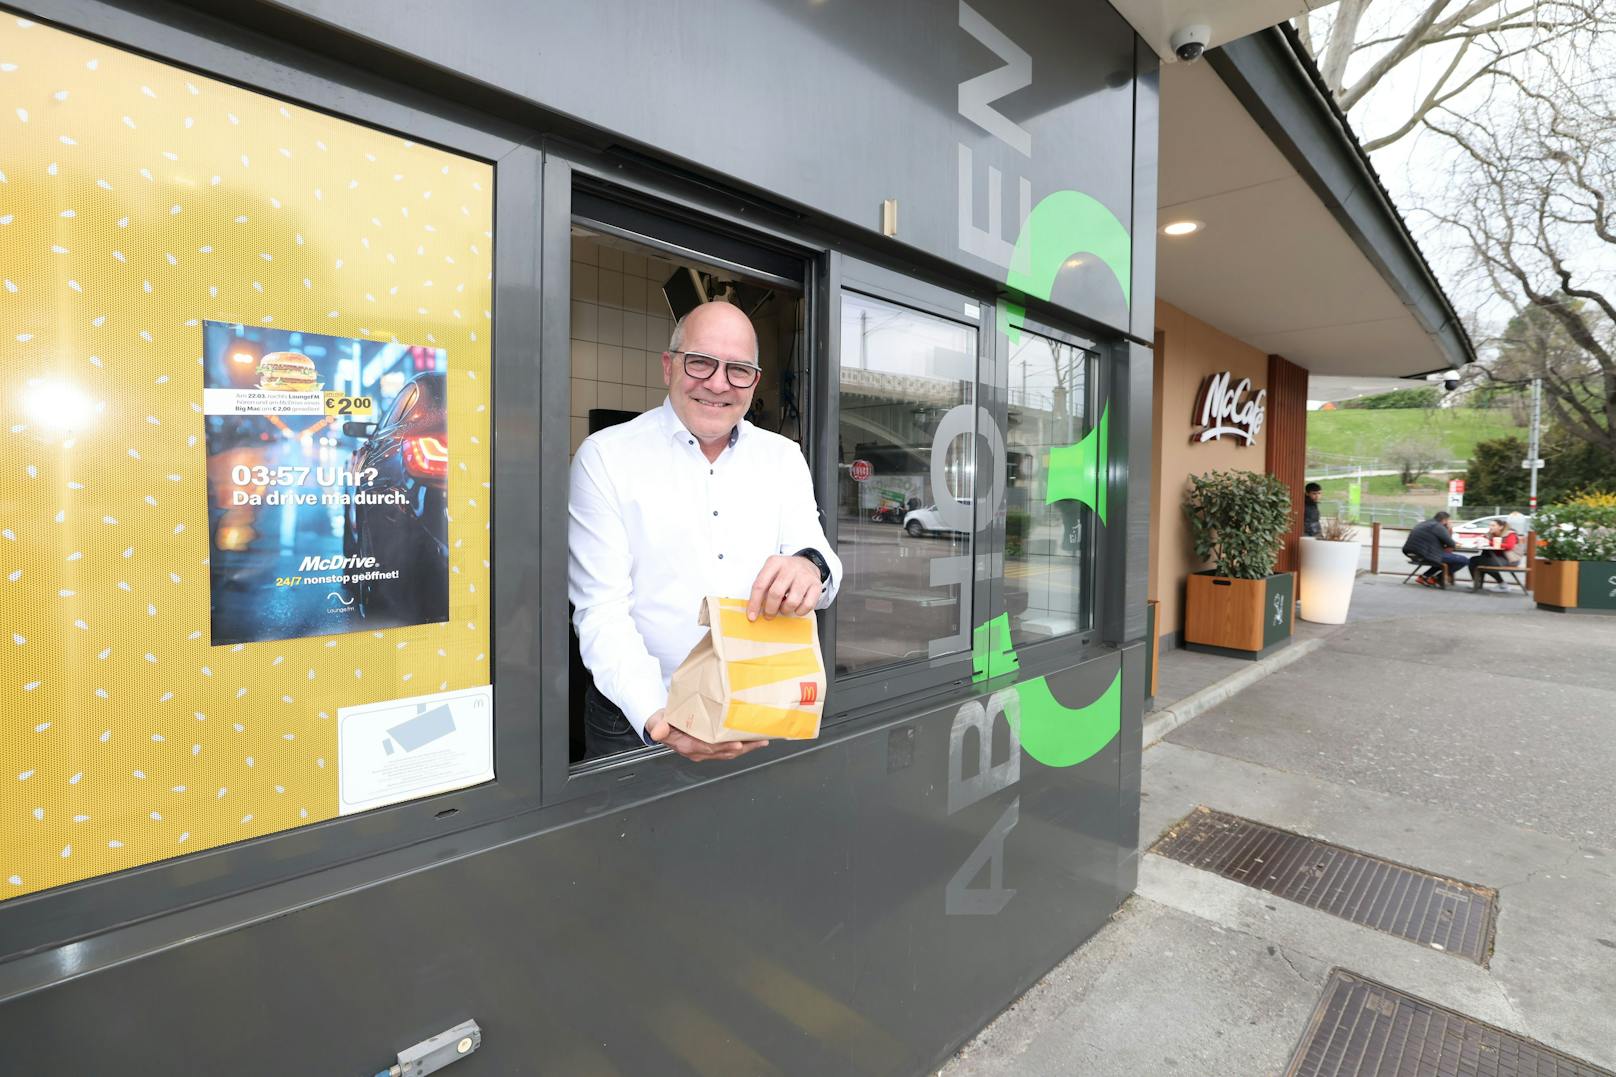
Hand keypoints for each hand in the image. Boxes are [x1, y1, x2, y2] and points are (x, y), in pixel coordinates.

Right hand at [644, 709, 769, 762]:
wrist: (662, 726)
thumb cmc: (662, 722)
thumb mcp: (656, 721)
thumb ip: (658, 726)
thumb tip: (657, 732)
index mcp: (686, 746)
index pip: (707, 748)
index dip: (723, 747)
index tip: (736, 744)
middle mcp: (698, 751)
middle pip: (723, 752)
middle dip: (741, 748)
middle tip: (756, 741)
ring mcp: (706, 751)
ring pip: (729, 752)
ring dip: (746, 748)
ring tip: (761, 740)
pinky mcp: (711, 747)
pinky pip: (729, 749)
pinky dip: (743, 746)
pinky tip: (754, 740)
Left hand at [747, 554, 822, 619]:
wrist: (807, 563)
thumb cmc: (785, 572)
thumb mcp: (771, 572)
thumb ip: (763, 587)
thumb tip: (755, 609)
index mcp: (774, 562)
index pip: (760, 584)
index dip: (754, 603)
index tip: (752, 616)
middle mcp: (789, 567)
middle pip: (775, 593)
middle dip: (770, 609)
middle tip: (769, 615)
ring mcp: (804, 576)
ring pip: (792, 601)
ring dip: (785, 610)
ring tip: (784, 608)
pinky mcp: (816, 585)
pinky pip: (807, 605)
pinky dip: (800, 611)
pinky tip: (796, 608)